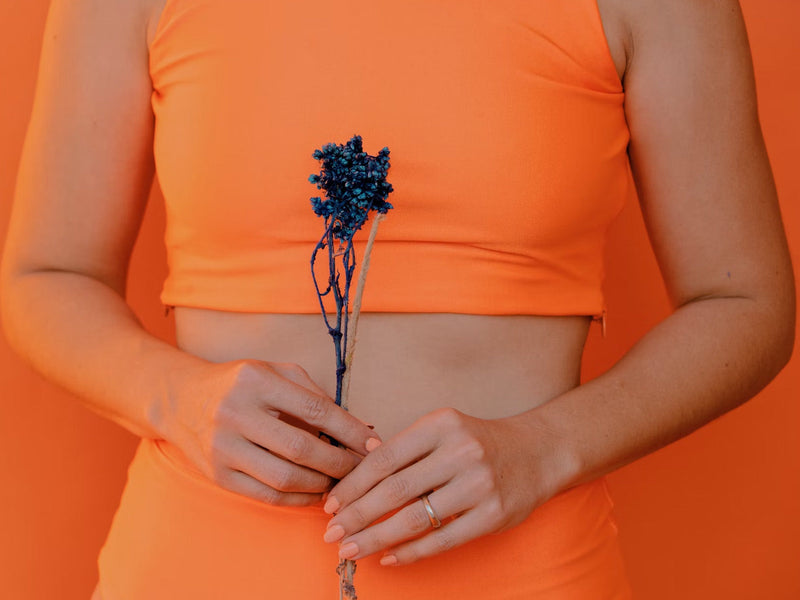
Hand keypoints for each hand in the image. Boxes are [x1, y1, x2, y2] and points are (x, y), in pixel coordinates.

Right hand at [163, 359, 378, 506]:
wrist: (181, 399)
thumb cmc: (241, 384)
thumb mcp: (275, 371)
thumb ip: (312, 393)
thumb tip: (356, 427)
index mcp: (256, 381)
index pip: (315, 409)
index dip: (349, 430)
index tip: (373, 443)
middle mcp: (236, 413)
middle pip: (302, 448)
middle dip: (340, 463)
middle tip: (362, 469)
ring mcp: (223, 447)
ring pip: (285, 478)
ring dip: (321, 485)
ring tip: (341, 483)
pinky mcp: (217, 475)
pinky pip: (266, 495)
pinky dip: (298, 499)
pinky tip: (316, 494)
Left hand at [321, 407, 563, 564]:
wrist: (539, 451)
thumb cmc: (479, 441)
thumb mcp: (444, 429)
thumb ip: (405, 448)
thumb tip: (356, 471)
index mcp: (441, 424)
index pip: (384, 458)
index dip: (352, 484)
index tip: (330, 504)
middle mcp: (460, 451)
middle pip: (394, 489)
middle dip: (357, 514)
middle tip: (331, 533)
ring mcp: (479, 483)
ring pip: (415, 517)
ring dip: (377, 537)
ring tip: (352, 548)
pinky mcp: (494, 513)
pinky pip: (443, 539)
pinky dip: (412, 552)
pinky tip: (389, 558)